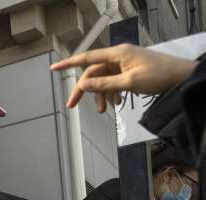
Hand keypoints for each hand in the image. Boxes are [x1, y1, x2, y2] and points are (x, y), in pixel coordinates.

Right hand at [51, 44, 196, 111]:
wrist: (182, 77)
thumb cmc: (159, 75)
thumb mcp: (129, 82)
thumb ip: (104, 84)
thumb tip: (84, 85)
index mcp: (118, 54)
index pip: (87, 58)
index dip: (69, 64)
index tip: (54, 68)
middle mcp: (119, 57)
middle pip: (93, 73)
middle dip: (85, 90)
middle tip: (72, 106)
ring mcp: (124, 64)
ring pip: (103, 80)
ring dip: (101, 95)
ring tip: (105, 110)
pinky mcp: (130, 71)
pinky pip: (114, 82)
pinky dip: (112, 93)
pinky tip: (117, 103)